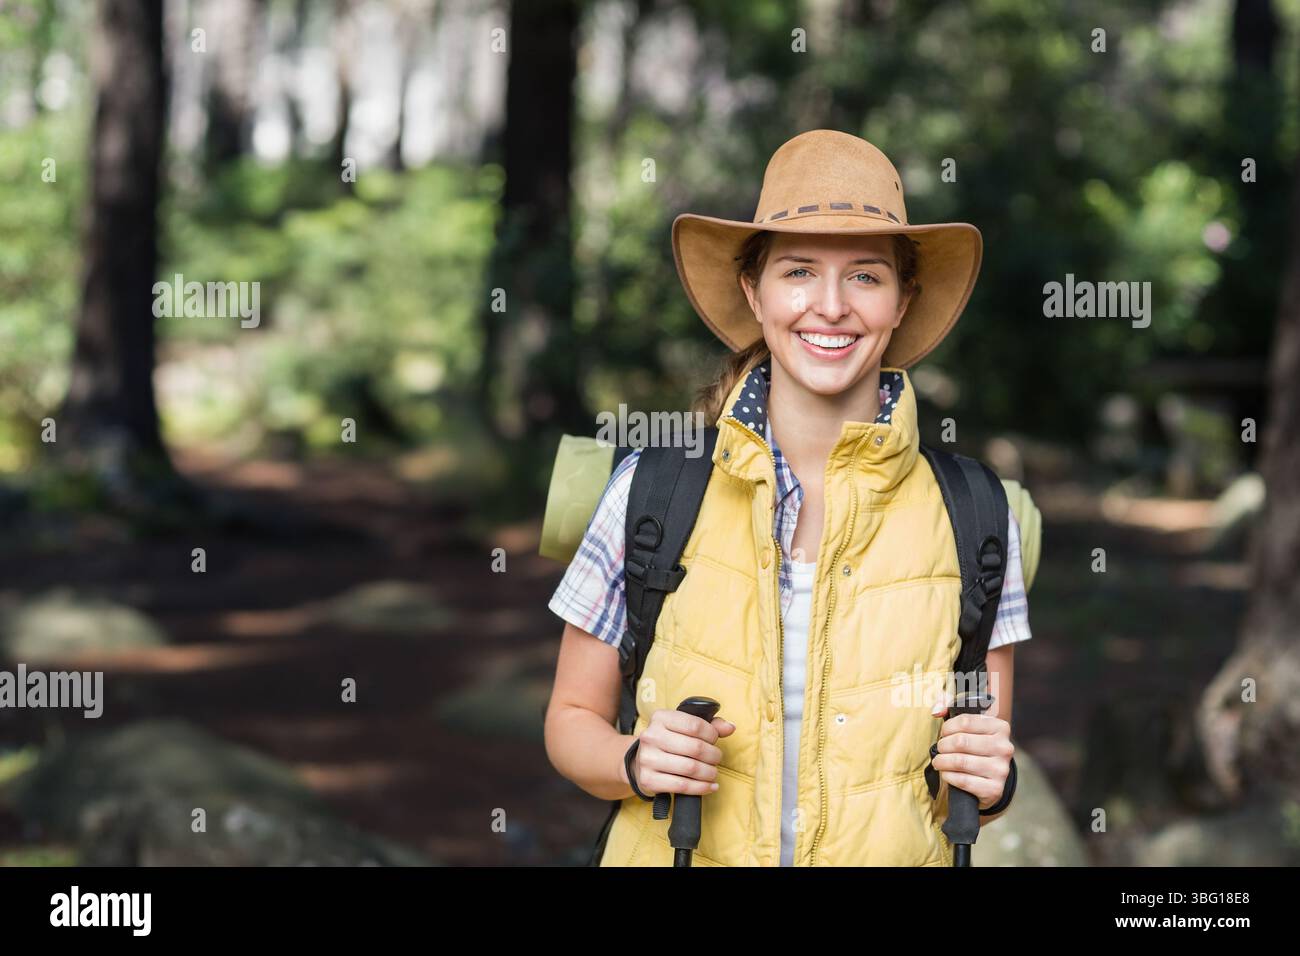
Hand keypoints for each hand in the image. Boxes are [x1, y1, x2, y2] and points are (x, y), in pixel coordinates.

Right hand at [628, 709, 735, 796]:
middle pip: (695, 748)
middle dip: (713, 755)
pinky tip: (709, 786)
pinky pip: (682, 786)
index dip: (712, 734)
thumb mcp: (683, 727)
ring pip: (690, 768)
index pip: (695, 725)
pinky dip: (701, 788)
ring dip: (709, 773)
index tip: (715, 740)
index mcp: (660, 718)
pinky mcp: (648, 780)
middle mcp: (651, 736)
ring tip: (713, 773)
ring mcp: (648, 759)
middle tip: (716, 759)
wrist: (639, 762)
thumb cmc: (668, 742)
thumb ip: (708, 724)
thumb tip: (730, 727)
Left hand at [930, 696, 1012, 810]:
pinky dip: (948, 776)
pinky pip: (963, 780)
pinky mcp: (994, 788)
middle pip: (961, 741)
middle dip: (943, 745)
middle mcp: (1004, 748)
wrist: (990, 778)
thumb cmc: (976, 747)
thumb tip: (936, 710)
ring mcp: (1001, 769)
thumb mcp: (969, 726)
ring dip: (942, 761)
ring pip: (960, 761)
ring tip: (938, 761)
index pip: (965, 721)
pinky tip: (946, 773)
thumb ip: (950, 709)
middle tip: (939, 749)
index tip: (943, 733)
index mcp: (1001, 728)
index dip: (948, 727)